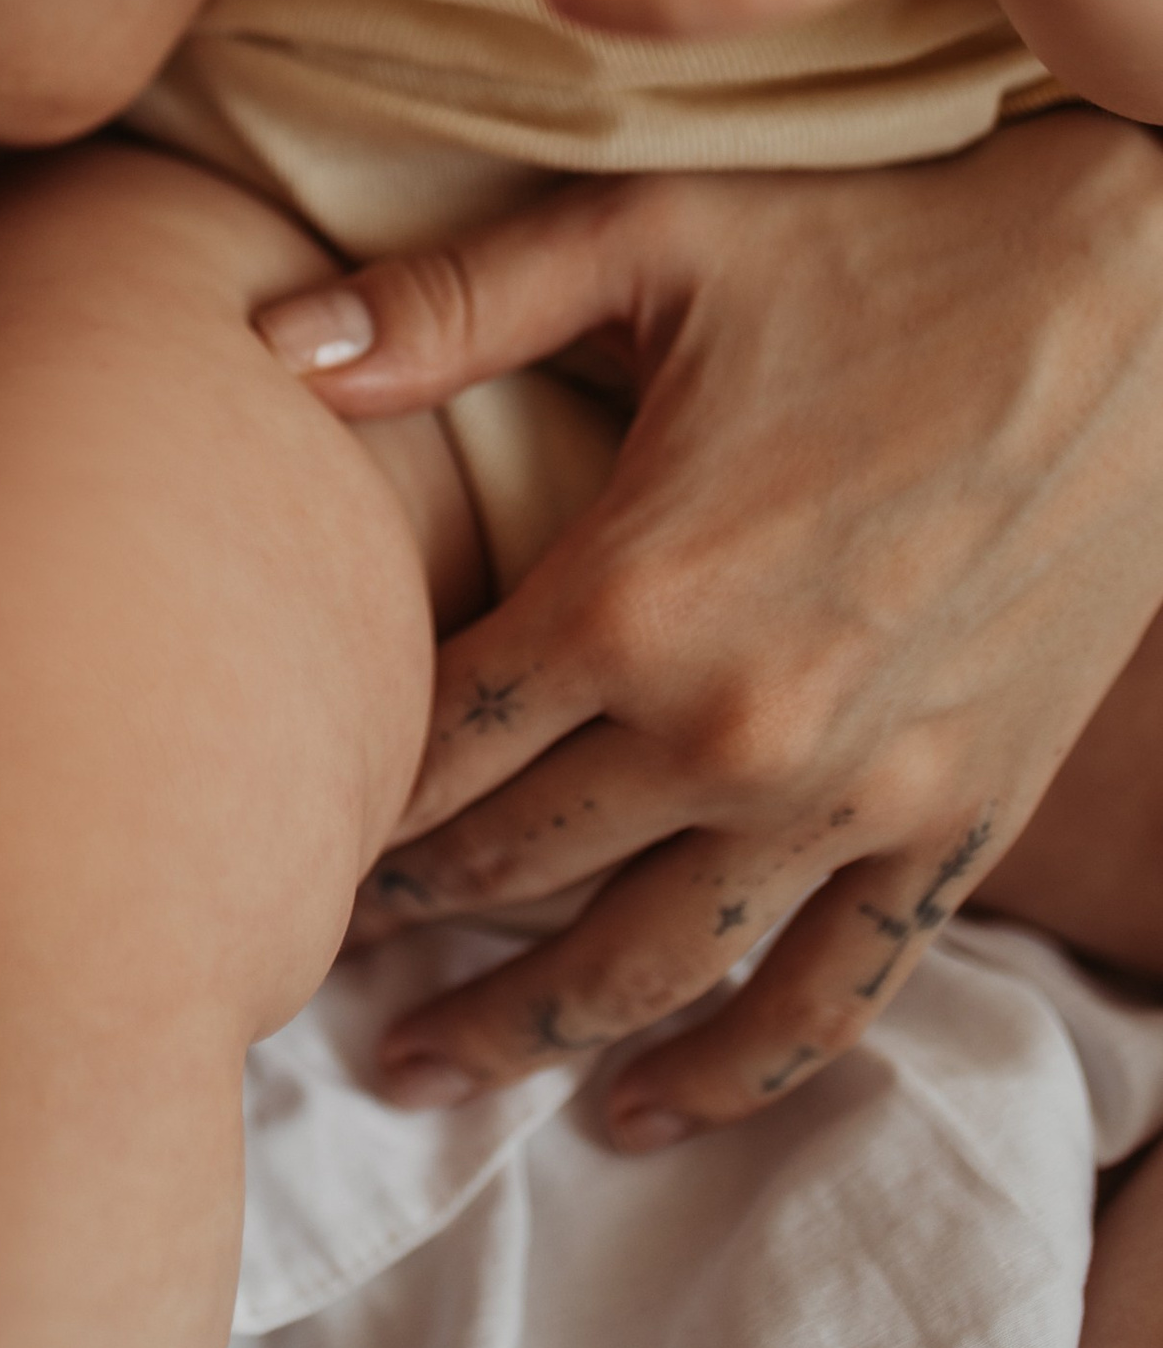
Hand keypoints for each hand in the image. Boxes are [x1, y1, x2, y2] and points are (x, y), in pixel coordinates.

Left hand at [255, 115, 1162, 1142]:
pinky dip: (733, 1070)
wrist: (1138, 297)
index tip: (276, 817)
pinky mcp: (959, 820)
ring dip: (525, 1034)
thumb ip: (450, 304)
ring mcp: (855, 795)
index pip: (435, 744)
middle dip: (405, 920)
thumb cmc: (881, 244)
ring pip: (650, 967)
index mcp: (631, 591)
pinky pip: (833, 993)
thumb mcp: (650, 238)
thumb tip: (272, 342)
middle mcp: (732, 726)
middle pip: (517, 869)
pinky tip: (643, 1109)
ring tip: (424, 1071)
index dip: (341, 794)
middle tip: (318, 953)